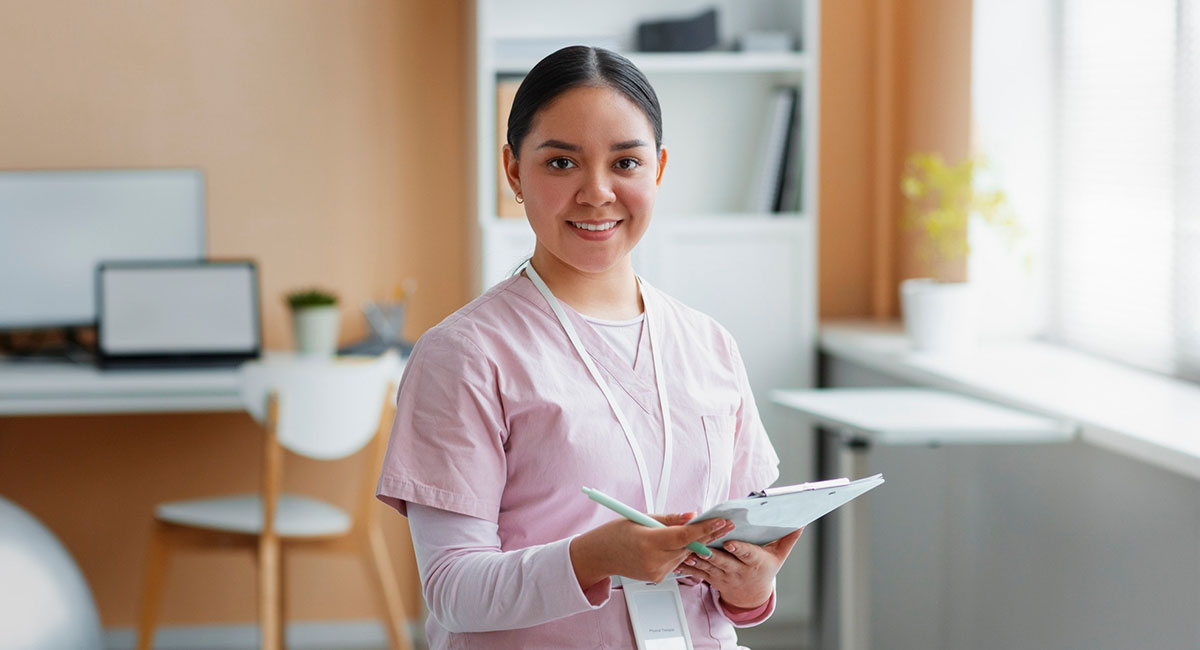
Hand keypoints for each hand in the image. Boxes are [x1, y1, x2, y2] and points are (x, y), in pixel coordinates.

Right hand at [570, 514, 735, 588]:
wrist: (599, 556)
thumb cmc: (615, 533)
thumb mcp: (640, 518)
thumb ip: (669, 519)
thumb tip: (692, 516)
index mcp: (649, 542)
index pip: (684, 536)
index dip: (705, 529)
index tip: (721, 521)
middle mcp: (654, 560)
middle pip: (689, 547)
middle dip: (709, 535)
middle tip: (728, 524)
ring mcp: (656, 572)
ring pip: (684, 555)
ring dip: (695, 543)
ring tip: (710, 529)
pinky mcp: (657, 578)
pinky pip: (676, 562)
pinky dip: (681, 551)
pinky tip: (684, 543)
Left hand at [674, 528, 802, 609]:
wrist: (751, 595)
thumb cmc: (764, 570)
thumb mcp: (779, 556)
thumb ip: (788, 538)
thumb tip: (801, 523)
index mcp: (754, 563)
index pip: (747, 555)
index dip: (739, 549)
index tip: (731, 543)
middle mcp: (737, 570)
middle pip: (723, 561)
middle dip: (713, 553)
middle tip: (702, 544)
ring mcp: (722, 575)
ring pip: (707, 567)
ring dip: (696, 559)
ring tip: (686, 550)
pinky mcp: (710, 577)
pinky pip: (696, 573)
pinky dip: (686, 567)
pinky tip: (677, 560)